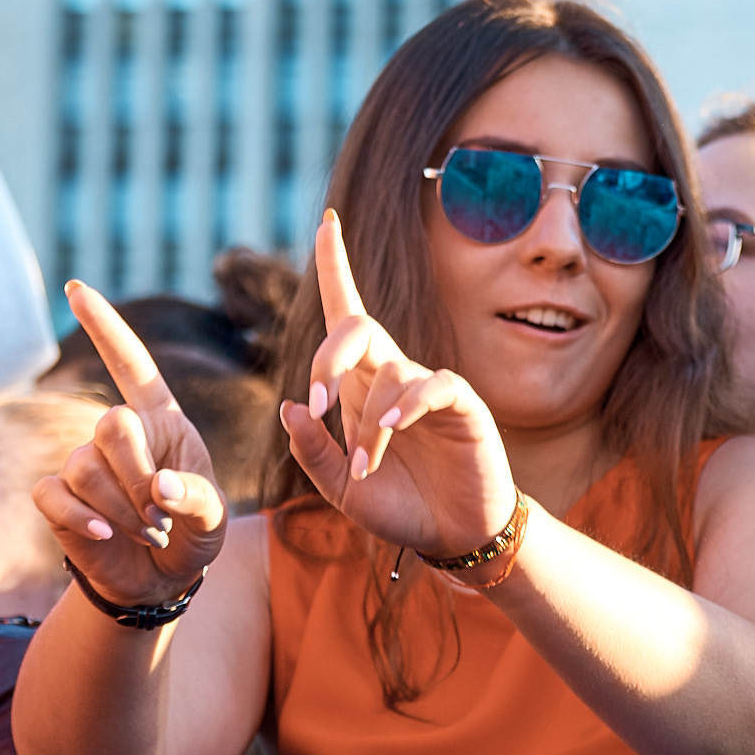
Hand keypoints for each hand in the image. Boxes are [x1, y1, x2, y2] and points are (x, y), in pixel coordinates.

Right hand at [31, 282, 227, 605]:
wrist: (160, 580)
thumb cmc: (195, 535)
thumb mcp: (215, 518)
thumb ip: (199, 497)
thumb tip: (161, 488)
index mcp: (162, 420)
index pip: (131, 364)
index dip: (104, 326)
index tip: (76, 288)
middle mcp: (117, 434)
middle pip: (112, 424)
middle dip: (138, 473)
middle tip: (161, 515)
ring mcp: (81, 462)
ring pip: (86, 468)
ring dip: (122, 510)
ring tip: (148, 533)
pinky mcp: (55, 496)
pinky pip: (55, 495)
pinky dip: (83, 519)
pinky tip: (106, 536)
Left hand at [276, 211, 519, 558]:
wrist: (453, 535)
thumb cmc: (399, 504)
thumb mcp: (340, 486)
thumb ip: (312, 450)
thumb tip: (290, 405)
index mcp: (360, 385)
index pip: (346, 312)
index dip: (335, 265)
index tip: (326, 219)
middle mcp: (393, 375)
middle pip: (356, 328)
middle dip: (327, 355)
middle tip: (316, 401)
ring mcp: (429, 388)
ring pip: (389, 374)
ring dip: (368, 424)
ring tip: (367, 467)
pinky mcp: (464, 405)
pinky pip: (434, 385)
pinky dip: (408, 404)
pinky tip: (396, 429)